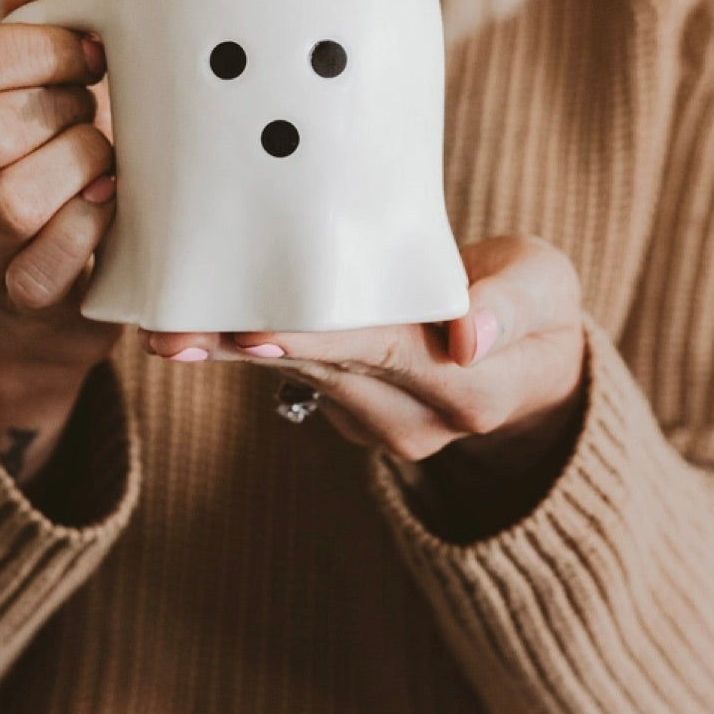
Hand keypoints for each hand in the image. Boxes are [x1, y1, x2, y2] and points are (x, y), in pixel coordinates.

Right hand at [0, 0, 120, 482]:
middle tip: (95, 112)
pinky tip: (110, 203)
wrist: (44, 291)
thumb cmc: (45, 166)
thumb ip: (27, 32)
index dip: (34, 49)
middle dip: (62, 111)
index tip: (91, 52)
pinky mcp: (8, 300)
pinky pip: (46, 262)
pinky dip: (90, 225)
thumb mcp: (30, 94)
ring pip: (14, 200)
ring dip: (79, 166)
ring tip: (105, 159)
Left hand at [143, 235, 586, 538]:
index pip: (382, 354)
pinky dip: (256, 350)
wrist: (528, 363)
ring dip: (233, 354)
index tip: (252, 332)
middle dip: (244, 349)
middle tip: (172, 331)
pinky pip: (299, 379)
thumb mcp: (547, 287)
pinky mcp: (353, 415)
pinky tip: (208, 328)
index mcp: (468, 386)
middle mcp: (417, 419)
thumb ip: (513, 304)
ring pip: (298, 379)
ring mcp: (380, 425)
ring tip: (167, 331)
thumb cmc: (533, 307)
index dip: (316, 341)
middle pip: (322, 371)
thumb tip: (469, 334)